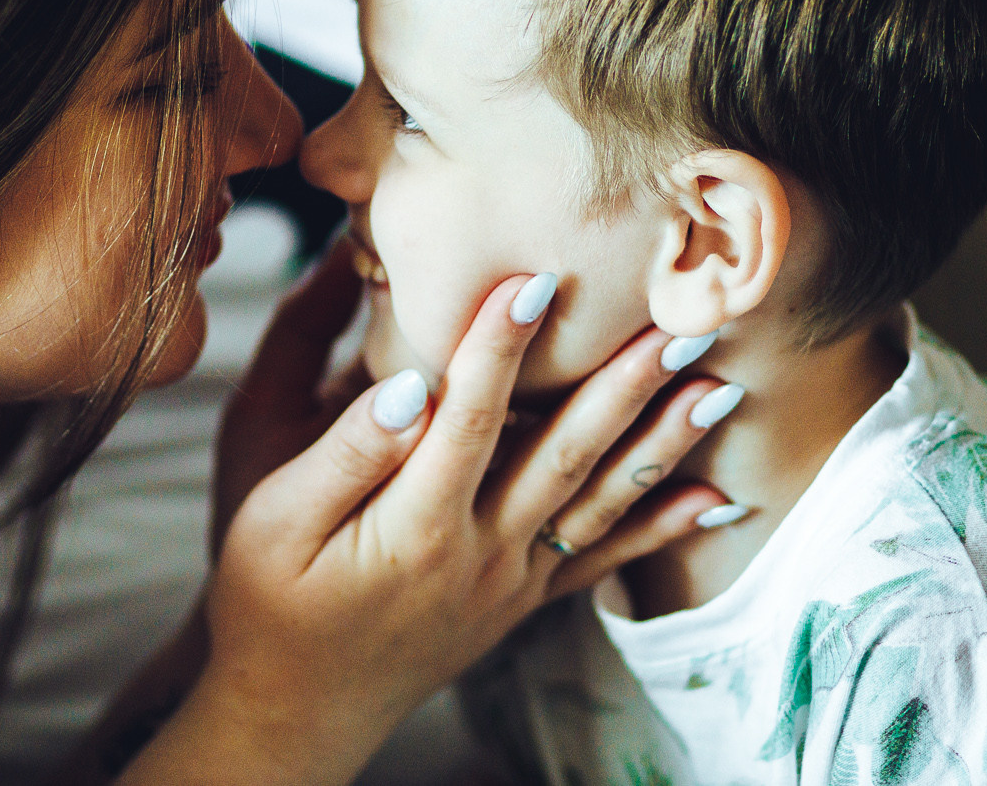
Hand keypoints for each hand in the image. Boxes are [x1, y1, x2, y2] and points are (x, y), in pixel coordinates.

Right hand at [158, 271, 733, 785]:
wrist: (295, 709)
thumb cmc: (267, 601)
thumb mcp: (272, 518)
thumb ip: (343, 453)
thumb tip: (405, 387)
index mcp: (413, 523)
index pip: (468, 416)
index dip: (500, 345)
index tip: (535, 279)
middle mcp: (477, 552)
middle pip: (561, 453)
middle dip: (624, 383)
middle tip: (680, 323)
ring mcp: (507, 579)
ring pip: (597, 500)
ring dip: (660, 443)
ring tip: (719, 388)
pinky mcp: (519, 599)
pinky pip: (600, 560)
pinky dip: (659, 531)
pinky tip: (713, 502)